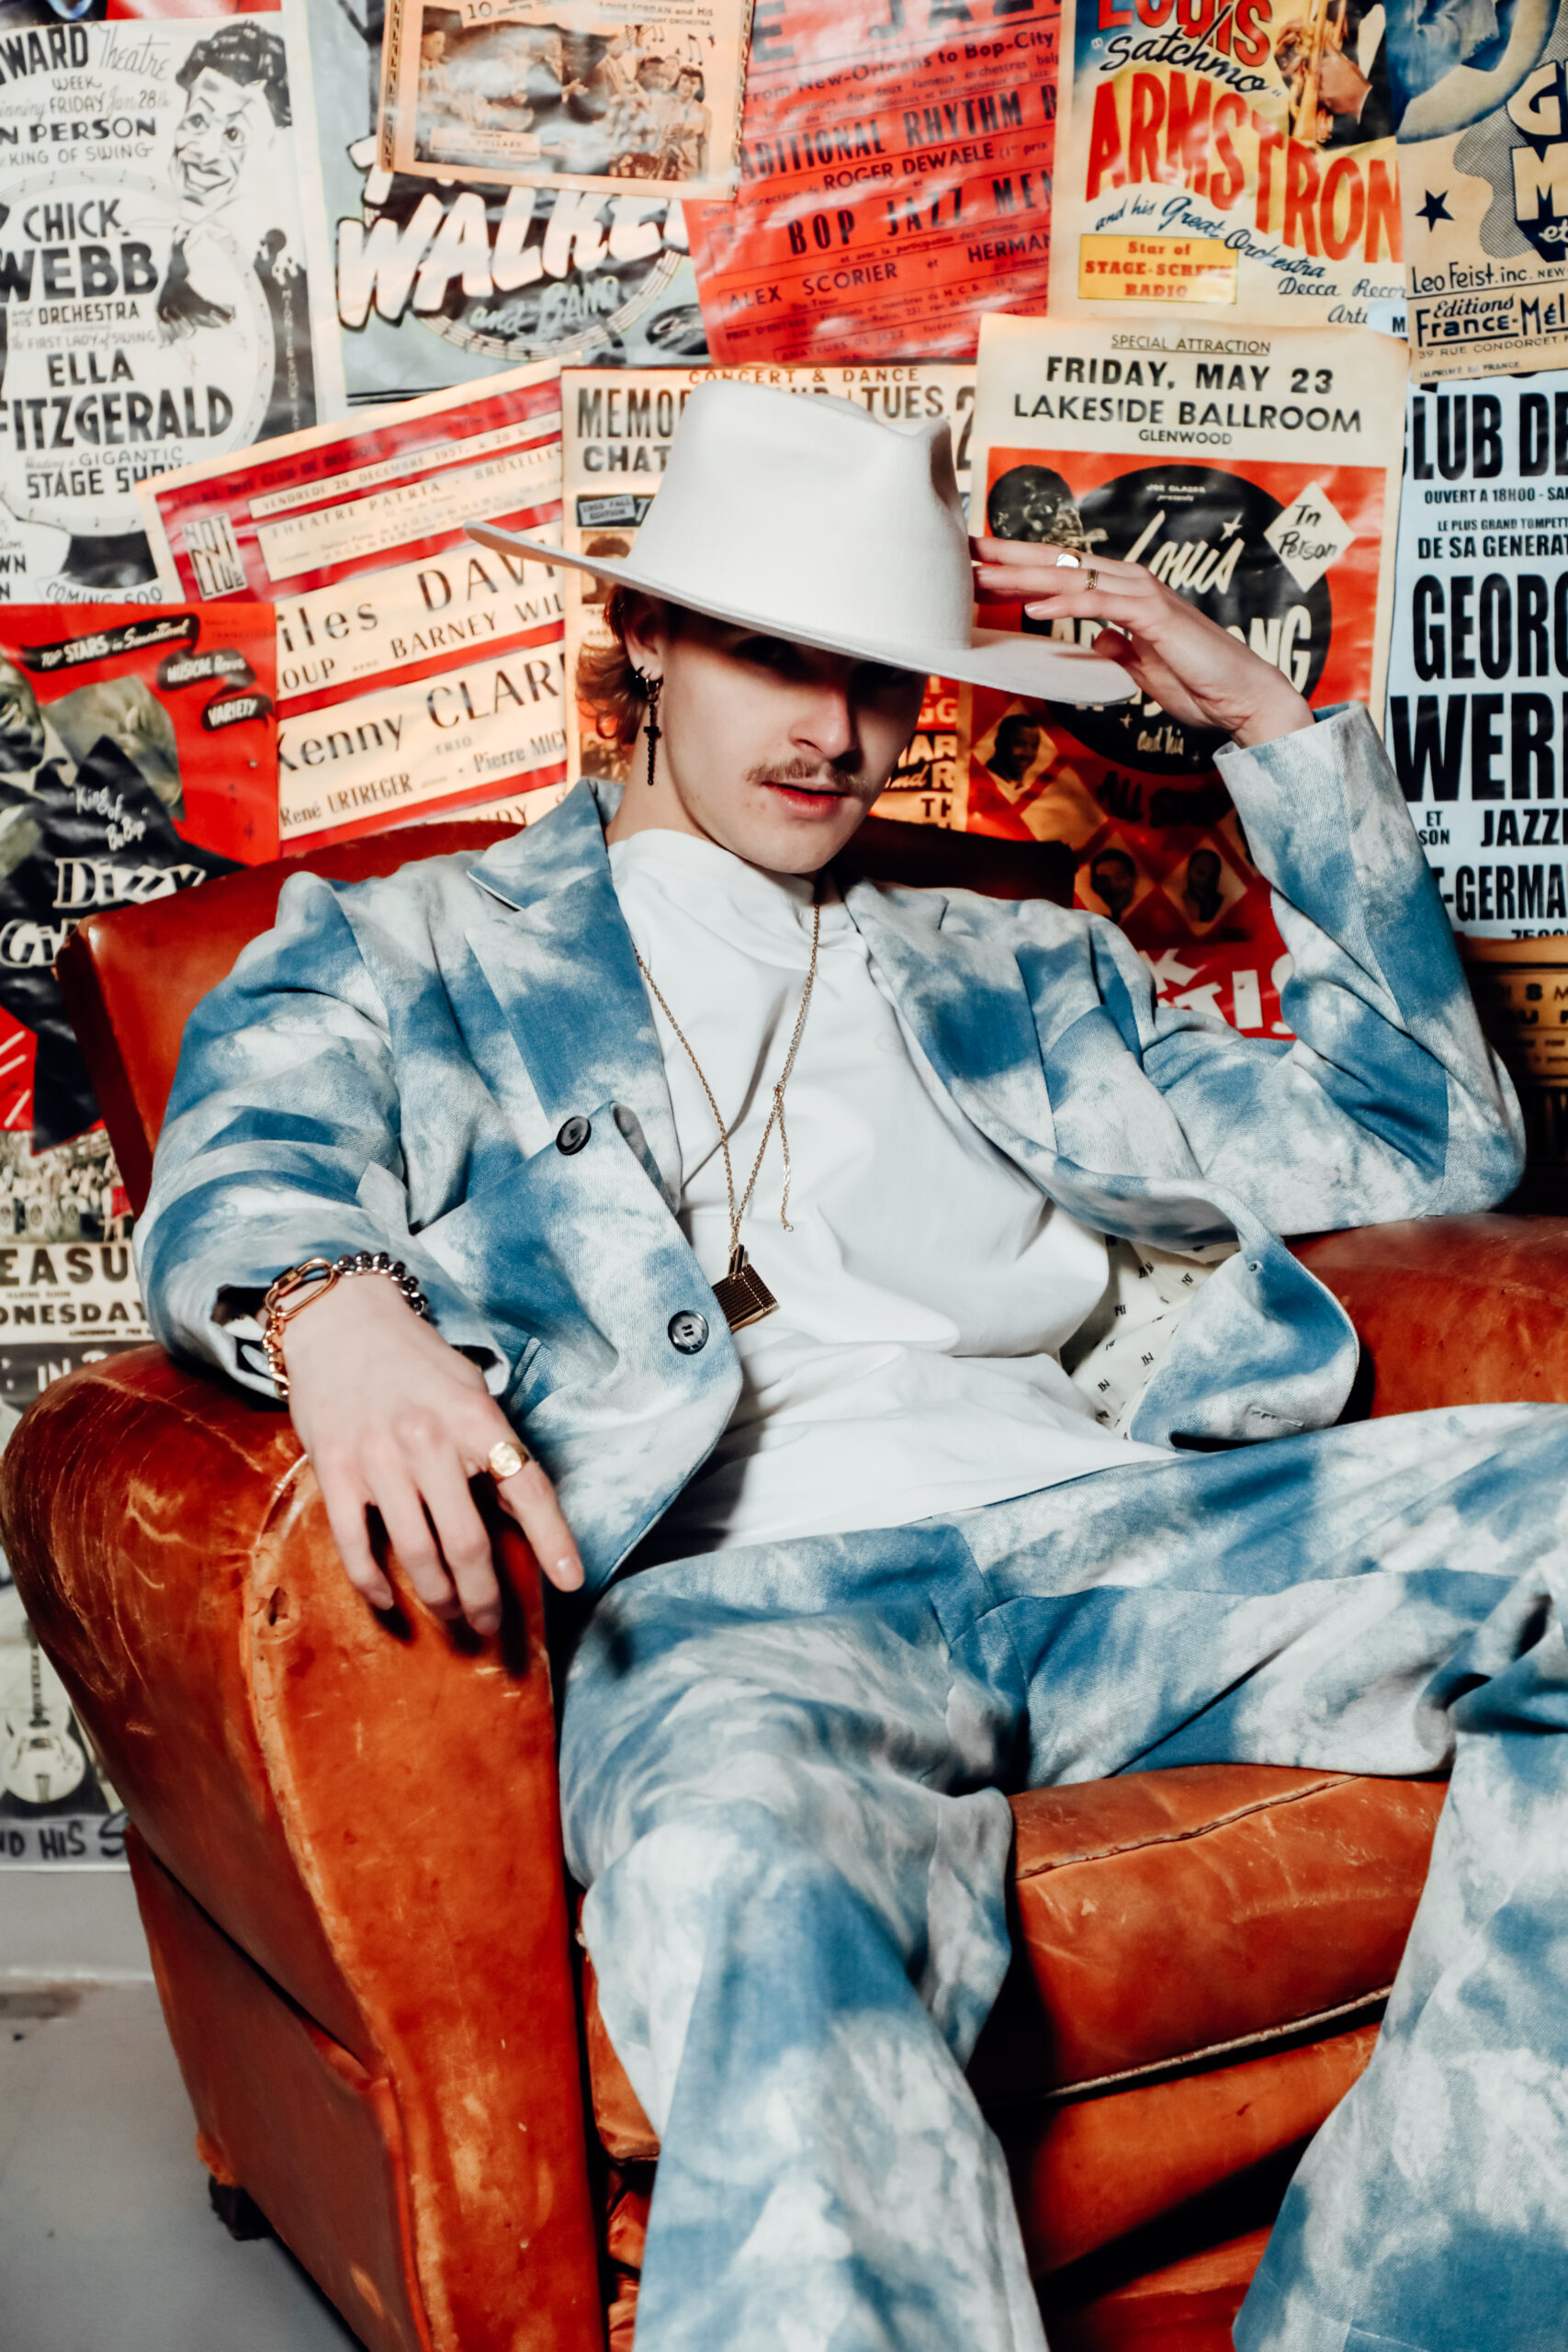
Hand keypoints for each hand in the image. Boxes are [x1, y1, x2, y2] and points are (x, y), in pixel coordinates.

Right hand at [280, 1274, 582, 1633]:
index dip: (553, 1540)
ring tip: (451, 1617)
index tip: (570, 1582)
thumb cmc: (415, 1360)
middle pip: (468, 1542)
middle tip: (493, 1626)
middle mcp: (429, 1440)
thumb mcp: (469, 1390)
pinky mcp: (336, 1470)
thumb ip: (491, 1446)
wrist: (340, 1318)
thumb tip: (515, 1513)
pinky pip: (356, 1545)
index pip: (527, 1489)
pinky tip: (389, 1601)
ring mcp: (379, 1458)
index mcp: (475, 1418)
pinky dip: (373, 1583)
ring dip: (438, 1598)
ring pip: (418, 1553)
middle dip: (485, 1597)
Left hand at [971, 538, 1314, 748]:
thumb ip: (1118, 647)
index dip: (1018, 567)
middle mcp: (1130, 584)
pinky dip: (1068, 605)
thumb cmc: (1200, 683)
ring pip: (1075, 576)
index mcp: (1123, 593)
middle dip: (1008, 557)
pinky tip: (1035, 610)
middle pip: (1059, 562)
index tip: (976, 566)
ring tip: (983, 576)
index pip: (1062, 573)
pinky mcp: (1157, 617)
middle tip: (961, 553)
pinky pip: (1103, 606)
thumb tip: (1096, 639)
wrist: (1244, 698)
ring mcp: (1144, 596)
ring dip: (1025, 575)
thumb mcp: (1143, 667)